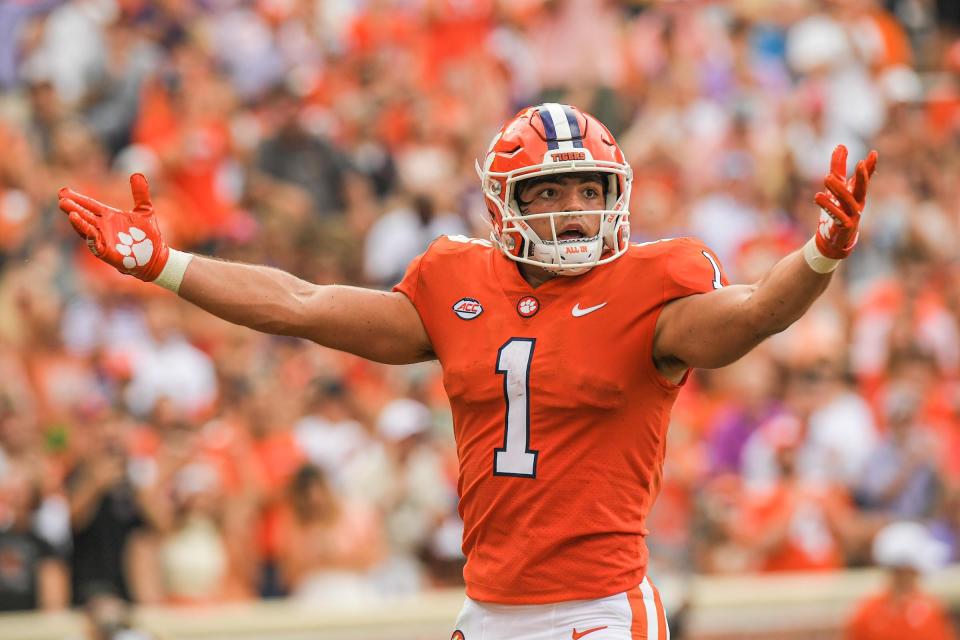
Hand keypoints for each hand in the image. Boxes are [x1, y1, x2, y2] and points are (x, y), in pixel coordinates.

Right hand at [58, 174, 168, 281]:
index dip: (77, 198)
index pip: (90, 205)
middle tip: (61, 199)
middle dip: (72, 208)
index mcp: (109, 216)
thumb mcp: (145, 210)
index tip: (63, 191)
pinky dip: (90, 236)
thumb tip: (137, 174)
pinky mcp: (106, 252)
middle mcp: (102, 227)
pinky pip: (95, 243)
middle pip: (84, 215)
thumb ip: (140, 194)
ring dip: (78, 222)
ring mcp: (103, 239)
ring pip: (86, 229)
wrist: (155, 256)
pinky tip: (87, 230)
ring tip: (70, 213)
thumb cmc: (147, 235)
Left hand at [813, 145, 878, 259]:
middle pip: (861, 189)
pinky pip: (838, 216)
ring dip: (838, 190)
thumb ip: (838, 168)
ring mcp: (853, 217)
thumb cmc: (838, 211)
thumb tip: (841, 145)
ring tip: (827, 177)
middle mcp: (858, 205)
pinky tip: (818, 196)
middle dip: (862, 177)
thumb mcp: (836, 187)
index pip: (865, 179)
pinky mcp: (844, 227)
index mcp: (857, 195)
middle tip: (859, 163)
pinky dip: (829, 206)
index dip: (870, 167)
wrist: (833, 240)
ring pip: (847, 201)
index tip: (874, 153)